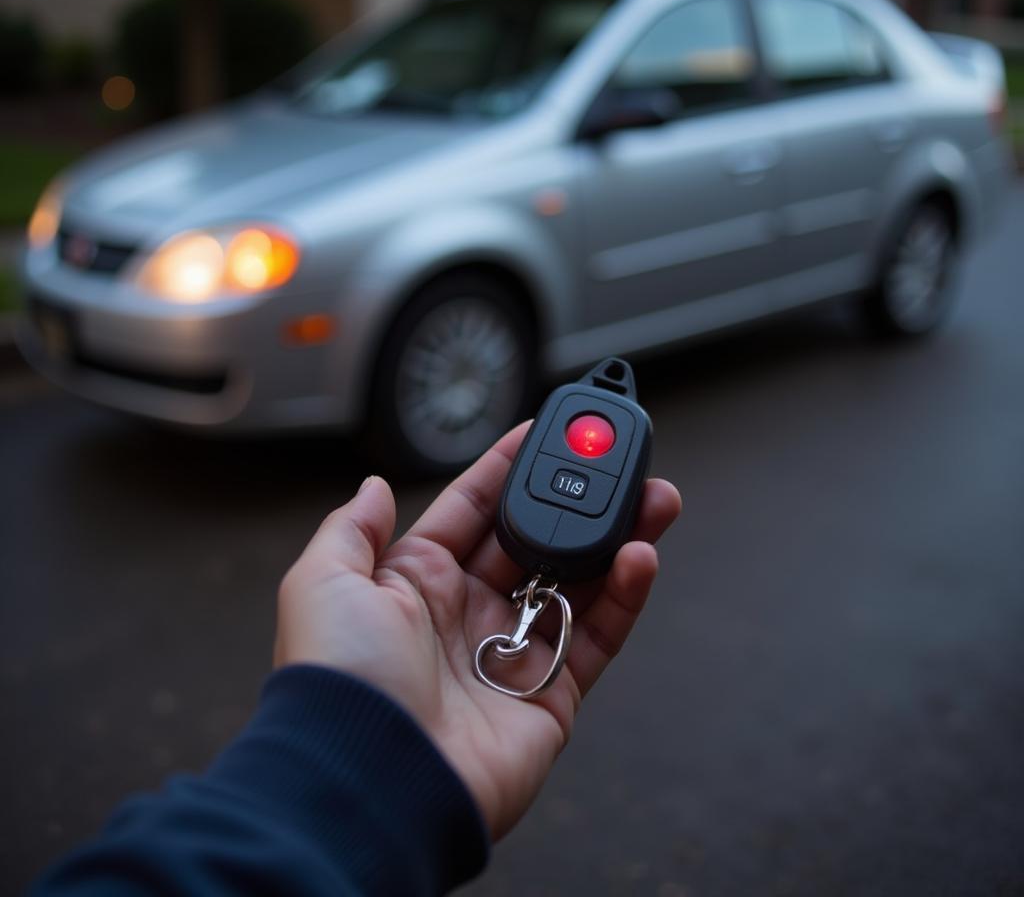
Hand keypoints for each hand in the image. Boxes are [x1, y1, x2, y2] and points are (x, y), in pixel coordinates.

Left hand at [273, 423, 680, 839]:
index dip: (509, 468)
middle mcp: (467, 611)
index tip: (544, 432)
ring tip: (654, 500)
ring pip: (578, 581)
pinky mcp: (550, 697)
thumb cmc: (337, 679)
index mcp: (417, 579)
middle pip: (537, 539)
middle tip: (616, 463)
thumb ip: (353, 528)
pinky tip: (640, 557)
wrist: (371, 780)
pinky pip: (597, 637)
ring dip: (618, 537)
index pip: (475, 508)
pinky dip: (625, 597)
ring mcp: (512, 652)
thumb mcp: (323, 581)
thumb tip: (373, 485)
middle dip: (577, 499)